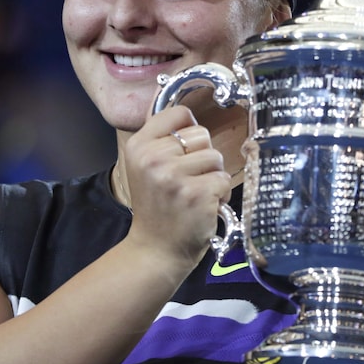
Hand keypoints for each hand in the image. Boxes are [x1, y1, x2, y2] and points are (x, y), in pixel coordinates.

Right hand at [121, 105, 232, 268]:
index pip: (179, 113)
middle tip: (187, 180)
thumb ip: (162, 138)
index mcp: (139, 145)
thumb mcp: (144, 166)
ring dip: (212, 177)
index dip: (189, 130)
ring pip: (216, 157)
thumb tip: (187, 114)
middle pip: (202, 134)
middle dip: (202, 157)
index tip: (184, 151)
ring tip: (195, 194)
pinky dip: (220, 194)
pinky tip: (204, 206)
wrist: (155, 250)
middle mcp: (153, 158)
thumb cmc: (157, 206)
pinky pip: (224, 179)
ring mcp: (174, 177)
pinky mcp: (196, 194)